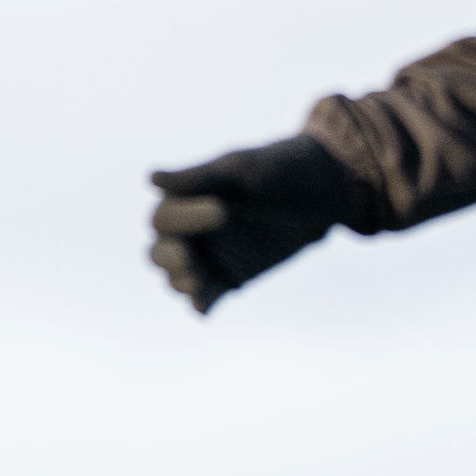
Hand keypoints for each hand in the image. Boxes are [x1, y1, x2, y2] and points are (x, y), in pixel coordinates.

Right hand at [147, 132, 377, 312]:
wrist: (325, 189)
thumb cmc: (279, 168)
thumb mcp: (240, 167)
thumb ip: (198, 177)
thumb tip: (150, 179)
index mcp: (185, 198)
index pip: (163, 218)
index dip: (184, 218)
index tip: (223, 210)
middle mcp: (191, 229)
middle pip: (158, 252)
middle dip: (168, 259)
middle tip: (188, 259)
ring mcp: (210, 255)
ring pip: (177, 277)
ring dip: (181, 282)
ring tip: (196, 283)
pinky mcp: (231, 277)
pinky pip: (208, 296)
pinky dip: (202, 304)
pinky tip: (205, 307)